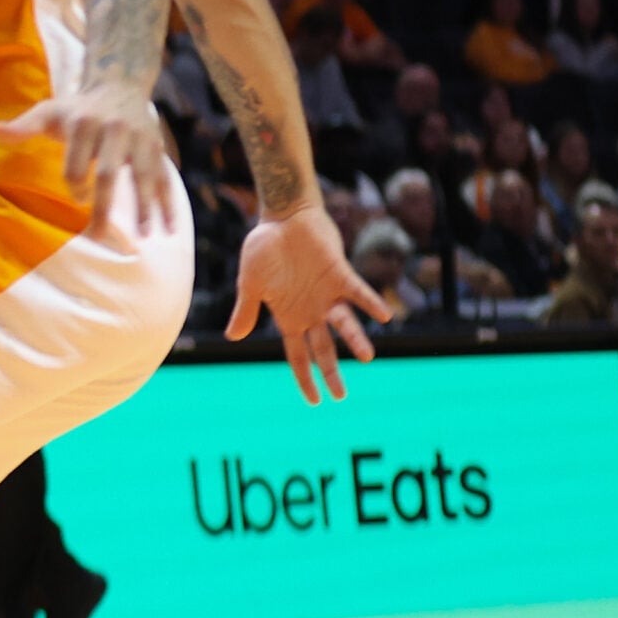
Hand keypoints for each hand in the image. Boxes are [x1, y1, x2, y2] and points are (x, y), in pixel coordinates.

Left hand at [0, 90, 173, 233]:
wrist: (120, 83)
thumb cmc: (77, 107)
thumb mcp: (48, 111)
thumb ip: (23, 126)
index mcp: (84, 123)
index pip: (76, 162)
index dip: (74, 184)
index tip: (77, 198)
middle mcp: (114, 129)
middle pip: (107, 172)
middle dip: (103, 205)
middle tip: (97, 234)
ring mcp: (139, 139)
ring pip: (141, 175)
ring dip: (143, 206)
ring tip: (142, 235)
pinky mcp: (156, 147)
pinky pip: (164, 178)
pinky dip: (167, 204)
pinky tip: (167, 229)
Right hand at [226, 205, 388, 404]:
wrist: (282, 216)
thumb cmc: (264, 249)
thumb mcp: (250, 283)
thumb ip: (246, 310)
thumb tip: (233, 338)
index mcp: (289, 317)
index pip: (298, 355)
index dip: (305, 378)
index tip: (315, 401)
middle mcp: (311, 311)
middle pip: (323, 348)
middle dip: (331, 372)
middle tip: (341, 396)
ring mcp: (326, 294)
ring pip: (343, 324)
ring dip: (354, 339)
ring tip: (367, 357)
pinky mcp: (339, 274)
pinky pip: (357, 292)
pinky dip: (370, 303)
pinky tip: (383, 315)